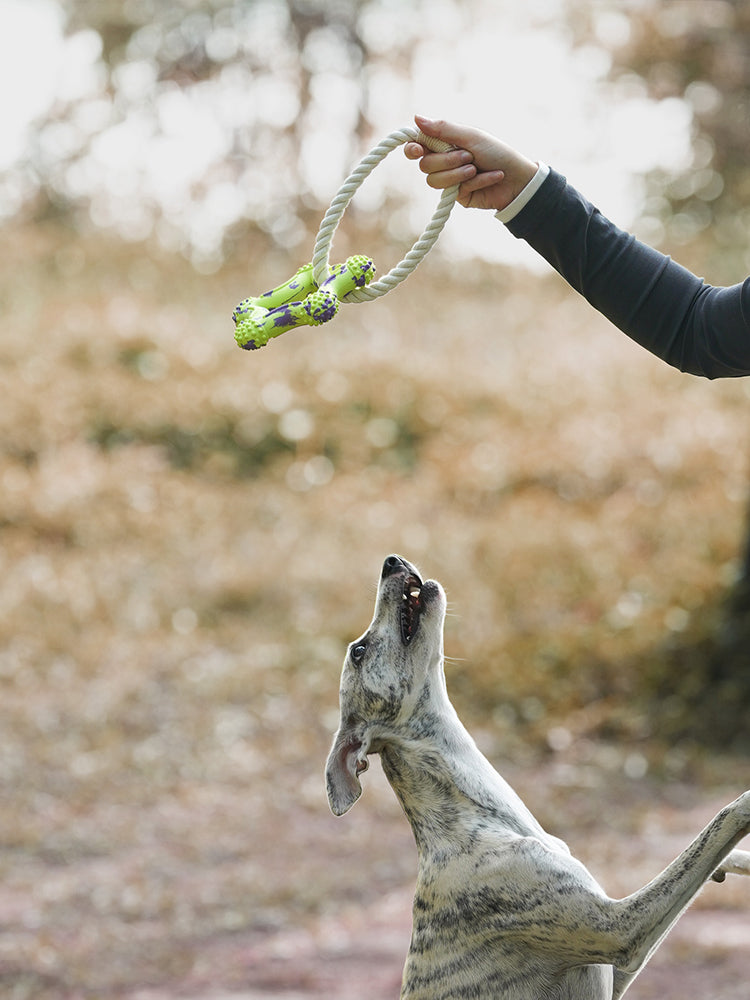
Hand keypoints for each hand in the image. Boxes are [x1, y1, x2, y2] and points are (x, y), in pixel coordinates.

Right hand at [404, 116, 538, 211]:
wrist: (517, 179)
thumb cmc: (496, 153)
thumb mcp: (470, 137)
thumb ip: (443, 129)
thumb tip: (416, 118)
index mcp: (444, 143)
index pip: (418, 146)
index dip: (413, 149)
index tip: (418, 150)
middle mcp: (443, 162)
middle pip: (425, 165)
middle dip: (447, 161)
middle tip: (468, 156)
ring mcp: (449, 180)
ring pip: (434, 181)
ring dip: (458, 173)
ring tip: (476, 169)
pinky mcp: (457, 196)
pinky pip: (453, 191)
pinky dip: (475, 182)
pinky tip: (490, 177)